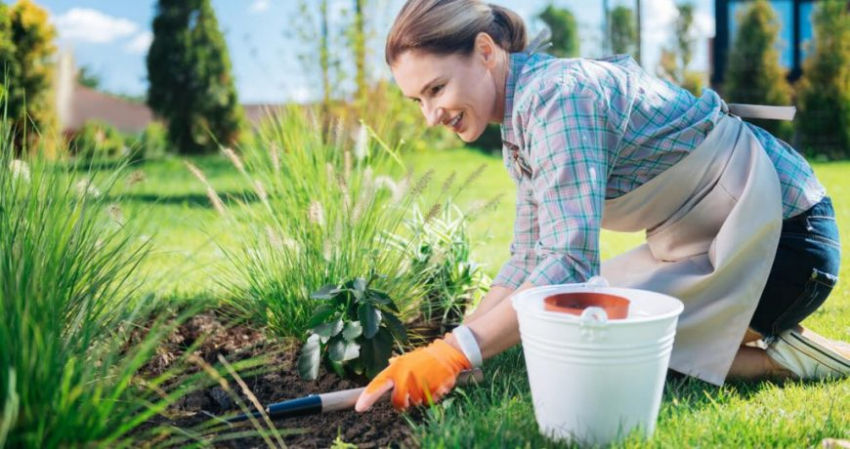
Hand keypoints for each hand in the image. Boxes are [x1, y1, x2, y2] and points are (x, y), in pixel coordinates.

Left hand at [354, 337, 470, 411]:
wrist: (447, 354)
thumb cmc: (424, 358)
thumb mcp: (406, 358)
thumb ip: (395, 367)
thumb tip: (385, 369)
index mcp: (396, 369)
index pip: (378, 384)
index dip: (368, 397)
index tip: (359, 408)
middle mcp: (405, 377)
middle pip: (398, 402)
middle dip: (402, 404)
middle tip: (408, 397)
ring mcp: (419, 384)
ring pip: (415, 403)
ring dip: (419, 398)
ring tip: (425, 383)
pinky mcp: (432, 390)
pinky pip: (428, 402)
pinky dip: (431, 397)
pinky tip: (434, 384)